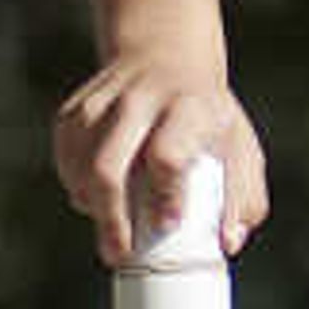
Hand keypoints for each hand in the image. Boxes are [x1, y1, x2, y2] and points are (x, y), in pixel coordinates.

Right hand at [54, 52, 265, 267]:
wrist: (167, 56)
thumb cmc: (208, 117)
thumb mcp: (240, 148)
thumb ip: (244, 198)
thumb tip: (228, 244)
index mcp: (188, 108)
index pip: (166, 156)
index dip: (165, 196)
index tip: (167, 224)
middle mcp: (141, 99)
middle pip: (107, 168)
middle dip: (110, 220)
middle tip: (120, 252)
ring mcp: (101, 101)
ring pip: (79, 165)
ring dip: (90, 203)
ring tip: (110, 221)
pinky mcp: (75, 108)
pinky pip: (65, 157)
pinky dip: (75, 184)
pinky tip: (94, 195)